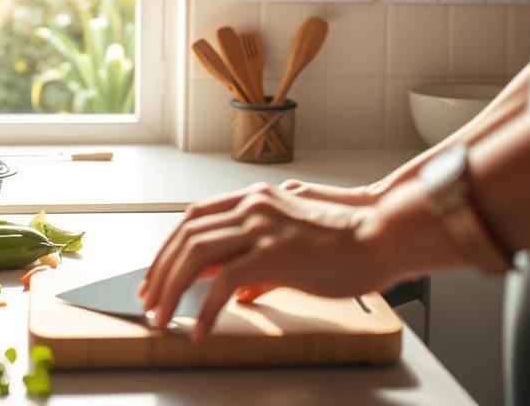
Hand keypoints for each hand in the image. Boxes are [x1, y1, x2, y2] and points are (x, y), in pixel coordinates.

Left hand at [139, 183, 394, 340]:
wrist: (379, 235)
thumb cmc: (344, 241)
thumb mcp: (291, 243)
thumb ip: (259, 260)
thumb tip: (237, 289)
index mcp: (254, 199)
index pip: (193, 218)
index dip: (168, 247)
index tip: (155, 276)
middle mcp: (252, 206)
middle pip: (186, 235)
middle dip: (160, 271)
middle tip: (149, 302)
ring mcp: (262, 227)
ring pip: (196, 254)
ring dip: (172, 289)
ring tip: (162, 318)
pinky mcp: (274, 252)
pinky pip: (225, 282)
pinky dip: (206, 309)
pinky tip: (200, 330)